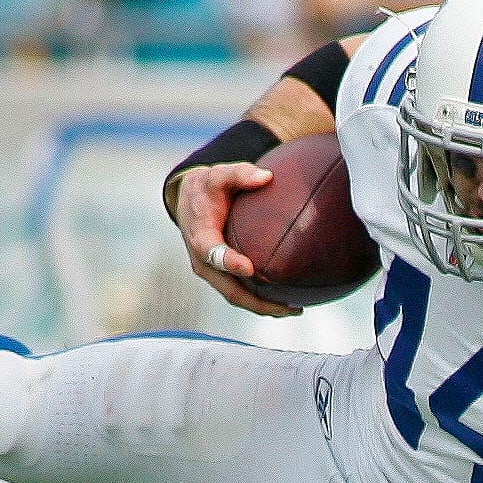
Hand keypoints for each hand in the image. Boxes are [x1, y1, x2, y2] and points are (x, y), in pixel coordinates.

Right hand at [174, 162, 301, 318]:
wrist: (188, 201)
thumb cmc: (207, 187)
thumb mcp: (219, 174)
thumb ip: (240, 173)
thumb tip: (267, 177)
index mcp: (200, 237)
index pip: (212, 254)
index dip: (230, 263)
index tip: (250, 269)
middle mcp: (204, 262)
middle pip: (231, 291)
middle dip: (259, 303)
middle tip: (289, 307)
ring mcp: (212, 273)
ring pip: (237, 298)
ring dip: (264, 307)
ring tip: (294, 309)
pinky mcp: (220, 276)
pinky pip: (241, 293)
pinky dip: (261, 300)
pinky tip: (285, 301)